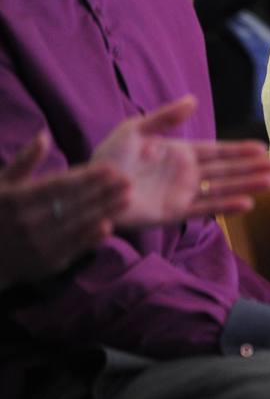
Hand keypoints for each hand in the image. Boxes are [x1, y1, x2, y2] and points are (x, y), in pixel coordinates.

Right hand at [0, 132, 128, 287]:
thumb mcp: (0, 184)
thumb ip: (24, 161)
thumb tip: (44, 135)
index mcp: (16, 200)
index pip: (58, 186)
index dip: (87, 177)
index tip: (111, 168)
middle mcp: (26, 223)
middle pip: (73, 205)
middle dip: (103, 192)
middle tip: (128, 181)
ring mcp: (36, 246)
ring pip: (77, 226)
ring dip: (104, 212)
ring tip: (127, 199)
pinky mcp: (45, 264)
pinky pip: (73, 249)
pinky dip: (91, 238)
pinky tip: (109, 225)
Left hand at [91, 96, 269, 227]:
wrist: (89, 188)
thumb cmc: (108, 158)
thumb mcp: (135, 130)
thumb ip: (165, 117)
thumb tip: (194, 99)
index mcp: (179, 153)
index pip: (217, 150)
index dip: (239, 149)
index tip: (262, 147)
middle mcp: (186, 174)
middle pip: (226, 170)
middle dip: (251, 167)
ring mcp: (182, 194)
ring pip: (221, 188)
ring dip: (245, 185)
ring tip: (269, 183)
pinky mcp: (173, 213)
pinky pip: (204, 209)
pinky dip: (225, 206)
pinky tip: (246, 204)